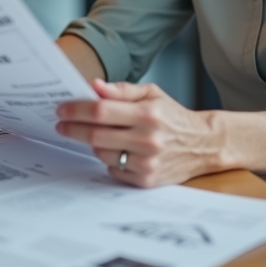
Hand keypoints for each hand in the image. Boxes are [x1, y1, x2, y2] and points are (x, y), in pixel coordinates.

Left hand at [55, 79, 221, 186]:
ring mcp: (147, 163)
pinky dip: (109, 160)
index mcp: (148, 113)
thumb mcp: (152, 94)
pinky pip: (113, 170)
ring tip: (97, 135)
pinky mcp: (146, 180)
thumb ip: (121, 90)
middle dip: (73, 129)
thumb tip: (94, 85)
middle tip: (62, 124)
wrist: (203, 145)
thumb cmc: (172, 117)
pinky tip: (117, 150)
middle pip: (96, 135)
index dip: (76, 110)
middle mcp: (148, 140)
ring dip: (93, 144)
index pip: (101, 111)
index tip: (62, 109)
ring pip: (102, 154)